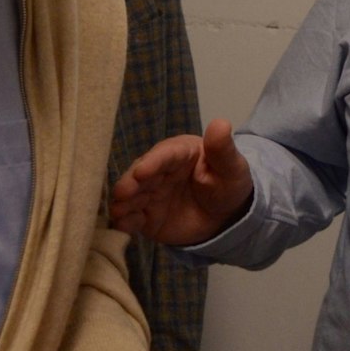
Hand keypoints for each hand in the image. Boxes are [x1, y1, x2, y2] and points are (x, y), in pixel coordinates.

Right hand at [111, 119, 252, 244]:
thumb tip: (221, 123)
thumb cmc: (227, 183)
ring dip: (123, 203)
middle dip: (130, 183)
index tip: (142, 172)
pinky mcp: (145, 215)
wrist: (225, 215)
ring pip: (130, 196)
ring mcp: (150, 193)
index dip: (152, 163)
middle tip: (122, 193)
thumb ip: (223, 149)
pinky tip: (123, 227)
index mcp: (178, 152)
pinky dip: (124, 222)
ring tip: (118, 212)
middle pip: (139, 174)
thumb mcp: (231, 167)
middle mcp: (158, 171)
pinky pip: (131, 218)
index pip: (163, 155)